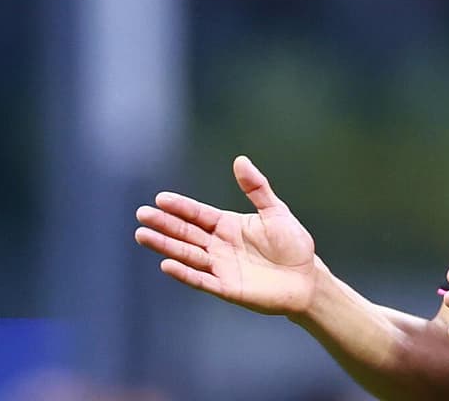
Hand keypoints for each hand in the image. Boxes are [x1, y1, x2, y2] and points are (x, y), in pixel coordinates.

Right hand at [135, 155, 316, 316]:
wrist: (306, 279)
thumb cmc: (293, 244)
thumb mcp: (276, 211)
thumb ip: (256, 188)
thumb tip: (240, 160)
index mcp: (228, 225)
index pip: (198, 214)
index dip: (180, 207)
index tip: (160, 199)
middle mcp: (219, 245)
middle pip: (186, 233)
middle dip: (164, 224)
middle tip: (142, 215)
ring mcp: (221, 267)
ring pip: (187, 254)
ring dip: (166, 246)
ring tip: (143, 235)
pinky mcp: (226, 287)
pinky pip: (201, 279)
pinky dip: (184, 272)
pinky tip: (166, 263)